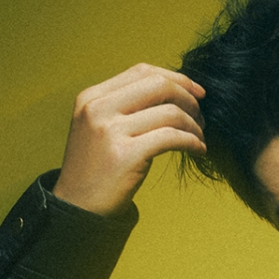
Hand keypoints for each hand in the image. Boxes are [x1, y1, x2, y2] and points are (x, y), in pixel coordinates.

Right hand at [52, 64, 206, 215]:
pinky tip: (198, 150)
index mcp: (92, 97)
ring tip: (199, 138)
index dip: (176, 78)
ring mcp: (111, 131)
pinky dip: (192, 142)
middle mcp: (98, 108)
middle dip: (188, 98)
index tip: (196, 91)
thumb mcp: (98, 128)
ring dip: (194, 126)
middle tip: (201, 117)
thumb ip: (124, 107)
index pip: (142, 71)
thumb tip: (172, 93)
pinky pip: (172, 138)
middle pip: (158, 86)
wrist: (78, 208)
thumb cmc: (96, 170)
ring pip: (170, 113)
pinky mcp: (126, 155)